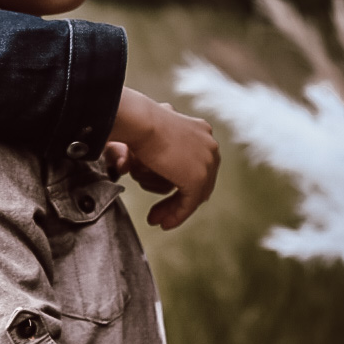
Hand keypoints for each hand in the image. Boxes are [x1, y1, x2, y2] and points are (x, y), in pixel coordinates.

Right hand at [108, 89, 219, 229]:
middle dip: (177, 199)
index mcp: (201, 131)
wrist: (139, 121)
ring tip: (157, 219)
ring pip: (194, 194)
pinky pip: (188, 204)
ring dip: (174, 209)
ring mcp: (206, 163)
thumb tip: (134, 162)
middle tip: (158, 213)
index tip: (162, 190)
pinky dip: (176, 216)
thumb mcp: (151, 134)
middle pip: (199, 181)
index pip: (197, 164)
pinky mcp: (197, 179)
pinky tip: (163, 223)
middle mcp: (209, 146)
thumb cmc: (136, 122)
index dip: (180, 181)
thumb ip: (156, 149)